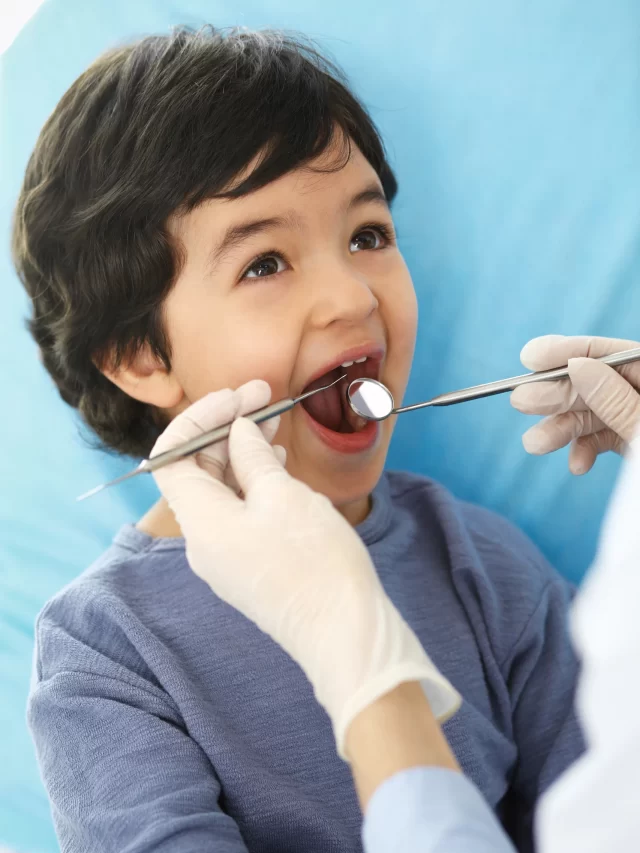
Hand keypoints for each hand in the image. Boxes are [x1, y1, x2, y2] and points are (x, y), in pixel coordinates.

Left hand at [151, 386, 460, 757]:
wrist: (345, 631)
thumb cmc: (315, 563)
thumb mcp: (283, 495)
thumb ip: (253, 456)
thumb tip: (239, 432)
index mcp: (200, 521)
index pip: (171, 455)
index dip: (199, 418)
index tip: (239, 397)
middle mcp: (203, 540)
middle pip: (197, 470)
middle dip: (226, 429)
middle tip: (264, 398)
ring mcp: (226, 555)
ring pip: (221, 489)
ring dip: (243, 452)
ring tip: (274, 424)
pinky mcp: (249, 564)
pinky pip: (239, 512)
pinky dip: (255, 481)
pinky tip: (279, 463)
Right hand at [510, 335, 639, 473]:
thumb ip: (616, 401)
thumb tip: (576, 365)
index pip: (612, 354)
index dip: (569, 351)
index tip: (530, 357)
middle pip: (596, 383)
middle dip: (557, 396)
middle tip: (521, 402)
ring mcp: (637, 417)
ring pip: (594, 413)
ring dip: (562, 428)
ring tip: (534, 444)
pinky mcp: (632, 442)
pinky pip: (604, 437)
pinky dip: (585, 448)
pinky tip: (577, 465)